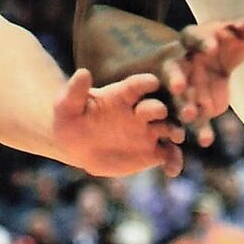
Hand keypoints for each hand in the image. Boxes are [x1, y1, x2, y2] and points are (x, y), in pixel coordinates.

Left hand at [51, 70, 183, 176]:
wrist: (78, 145)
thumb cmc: (71, 120)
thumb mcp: (67, 105)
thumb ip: (75, 91)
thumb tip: (82, 72)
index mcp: (123, 96)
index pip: (136, 86)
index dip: (145, 82)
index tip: (152, 82)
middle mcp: (140, 112)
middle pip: (156, 107)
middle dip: (160, 109)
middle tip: (161, 112)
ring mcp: (149, 132)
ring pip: (169, 129)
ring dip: (175, 131)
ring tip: (176, 137)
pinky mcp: (153, 152)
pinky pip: (169, 155)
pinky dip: (174, 162)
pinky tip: (172, 171)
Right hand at [161, 0, 243, 147]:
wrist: (211, 66)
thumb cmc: (223, 45)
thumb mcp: (238, 33)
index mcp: (193, 41)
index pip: (192, 36)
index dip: (201, 41)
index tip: (211, 46)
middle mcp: (182, 62)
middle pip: (175, 70)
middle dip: (176, 79)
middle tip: (179, 87)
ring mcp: (183, 86)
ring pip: (179, 97)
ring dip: (182, 106)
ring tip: (189, 116)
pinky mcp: (191, 105)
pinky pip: (192, 118)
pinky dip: (198, 129)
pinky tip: (205, 140)